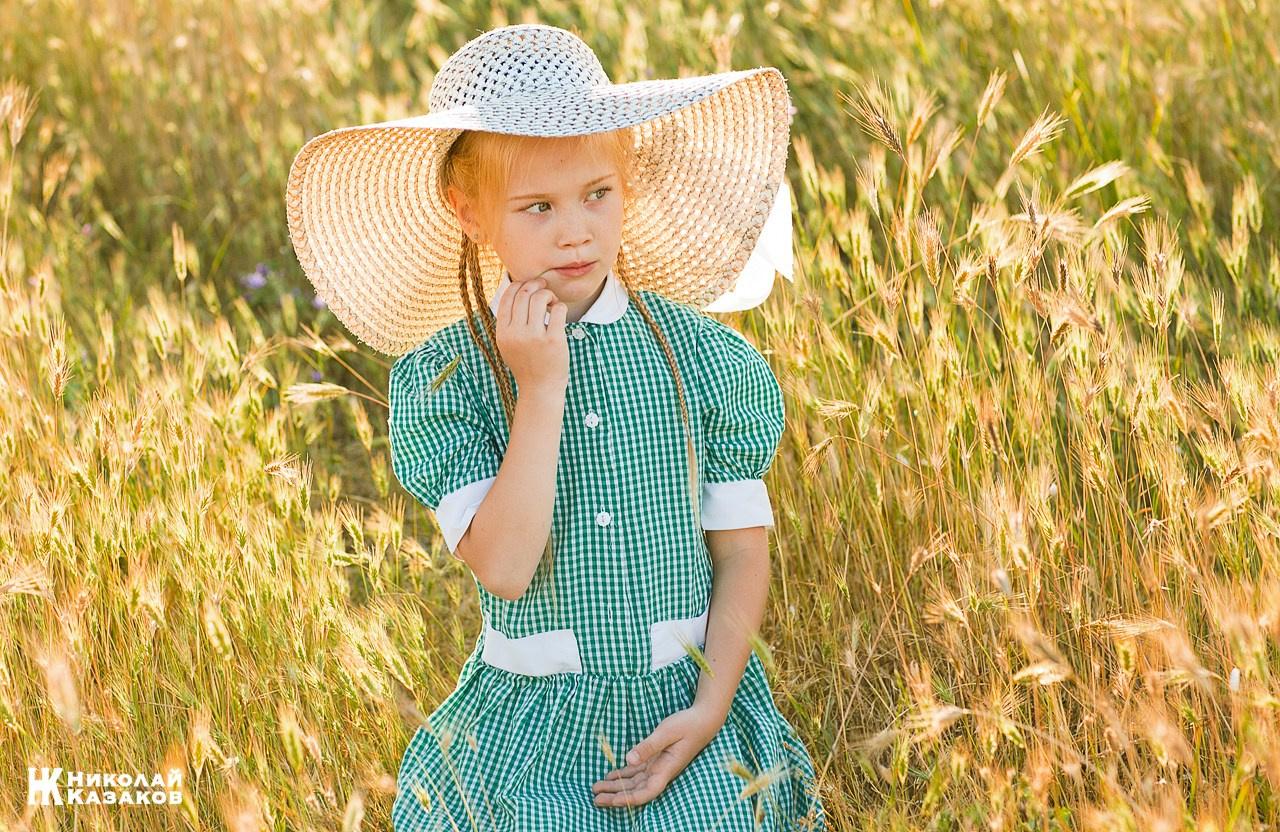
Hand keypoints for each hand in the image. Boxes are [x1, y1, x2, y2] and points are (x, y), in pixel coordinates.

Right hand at [495, 276, 568, 393]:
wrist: (540, 389)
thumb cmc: (527, 363)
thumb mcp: (508, 344)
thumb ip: (509, 322)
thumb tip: (515, 290)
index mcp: (503, 333)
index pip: (507, 297)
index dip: (518, 284)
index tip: (528, 284)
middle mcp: (516, 334)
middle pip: (524, 294)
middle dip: (536, 285)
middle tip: (545, 288)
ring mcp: (535, 337)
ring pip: (540, 299)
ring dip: (548, 295)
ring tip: (553, 302)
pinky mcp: (554, 341)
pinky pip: (558, 310)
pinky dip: (560, 306)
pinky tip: (559, 312)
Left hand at [591, 704, 723, 807]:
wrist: (703, 720)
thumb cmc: (688, 725)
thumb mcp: (667, 732)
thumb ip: (648, 746)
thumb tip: (629, 760)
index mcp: (666, 769)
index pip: (647, 791)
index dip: (630, 799)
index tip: (613, 801)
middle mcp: (661, 771)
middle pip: (636, 790)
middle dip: (616, 796)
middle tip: (595, 798)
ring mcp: (658, 766)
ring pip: (634, 781)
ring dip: (616, 786)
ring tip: (596, 788)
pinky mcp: (656, 759)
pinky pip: (637, 771)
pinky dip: (623, 775)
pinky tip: (609, 777)